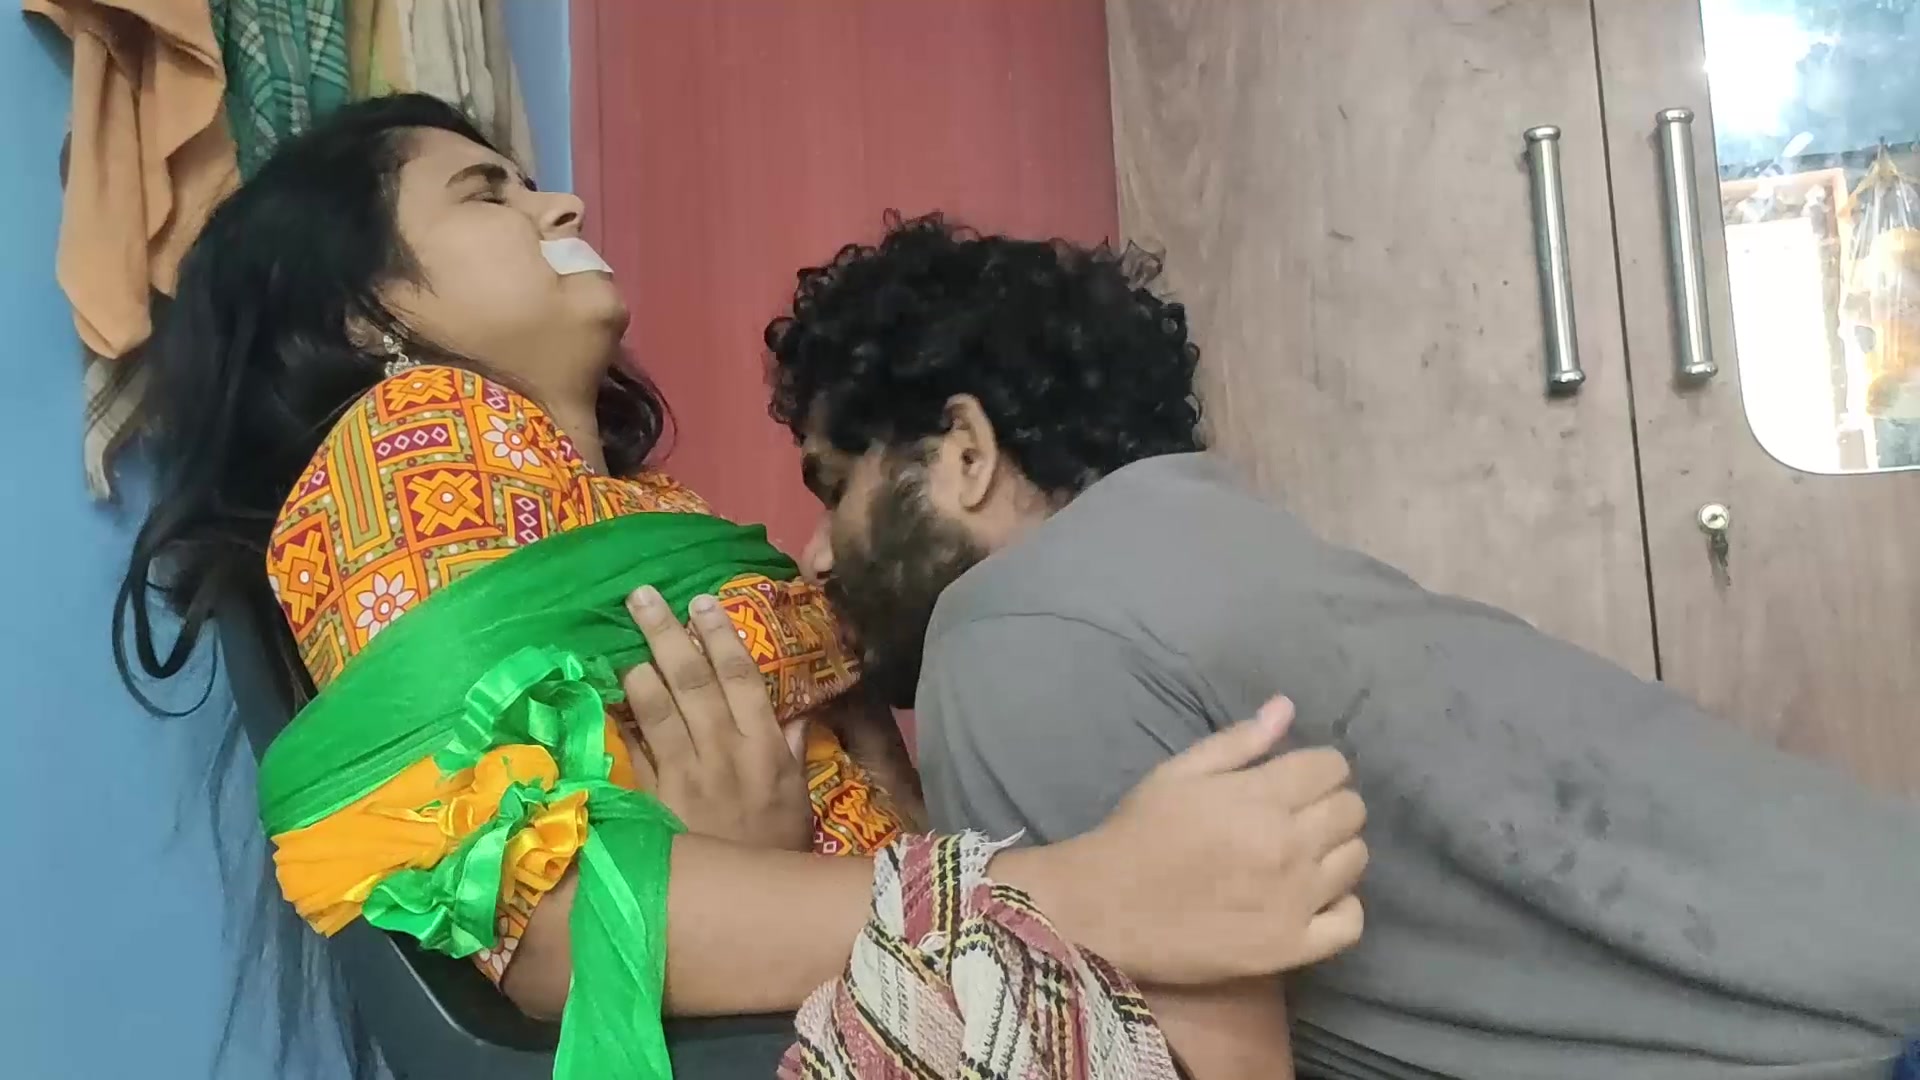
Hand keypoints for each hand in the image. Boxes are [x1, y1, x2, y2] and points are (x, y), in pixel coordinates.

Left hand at [620, 586, 812, 850]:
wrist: (744, 910)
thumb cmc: (775, 851)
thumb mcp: (797, 800)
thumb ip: (791, 752)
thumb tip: (795, 713)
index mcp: (764, 749)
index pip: (742, 678)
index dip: (721, 637)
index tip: (703, 602)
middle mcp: (723, 752)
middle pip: (692, 681)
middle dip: (666, 634)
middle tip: (642, 596)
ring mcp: (684, 775)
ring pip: (656, 709)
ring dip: (640, 670)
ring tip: (625, 641)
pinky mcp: (652, 799)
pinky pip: (634, 751)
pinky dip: (621, 722)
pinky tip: (608, 699)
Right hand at [1033, 698, 1367, 984]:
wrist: (1104, 907)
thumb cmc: (1138, 833)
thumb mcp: (1179, 773)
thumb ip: (1237, 742)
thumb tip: (1286, 708)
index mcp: (1260, 796)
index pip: (1332, 767)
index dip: (1317, 768)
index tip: (1296, 780)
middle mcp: (1288, 845)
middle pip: (1351, 810)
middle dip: (1329, 804)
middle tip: (1296, 817)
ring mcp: (1295, 899)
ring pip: (1356, 860)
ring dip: (1335, 851)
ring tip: (1302, 857)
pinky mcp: (1291, 946)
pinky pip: (1351, 923)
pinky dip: (1342, 907)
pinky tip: (1316, 899)